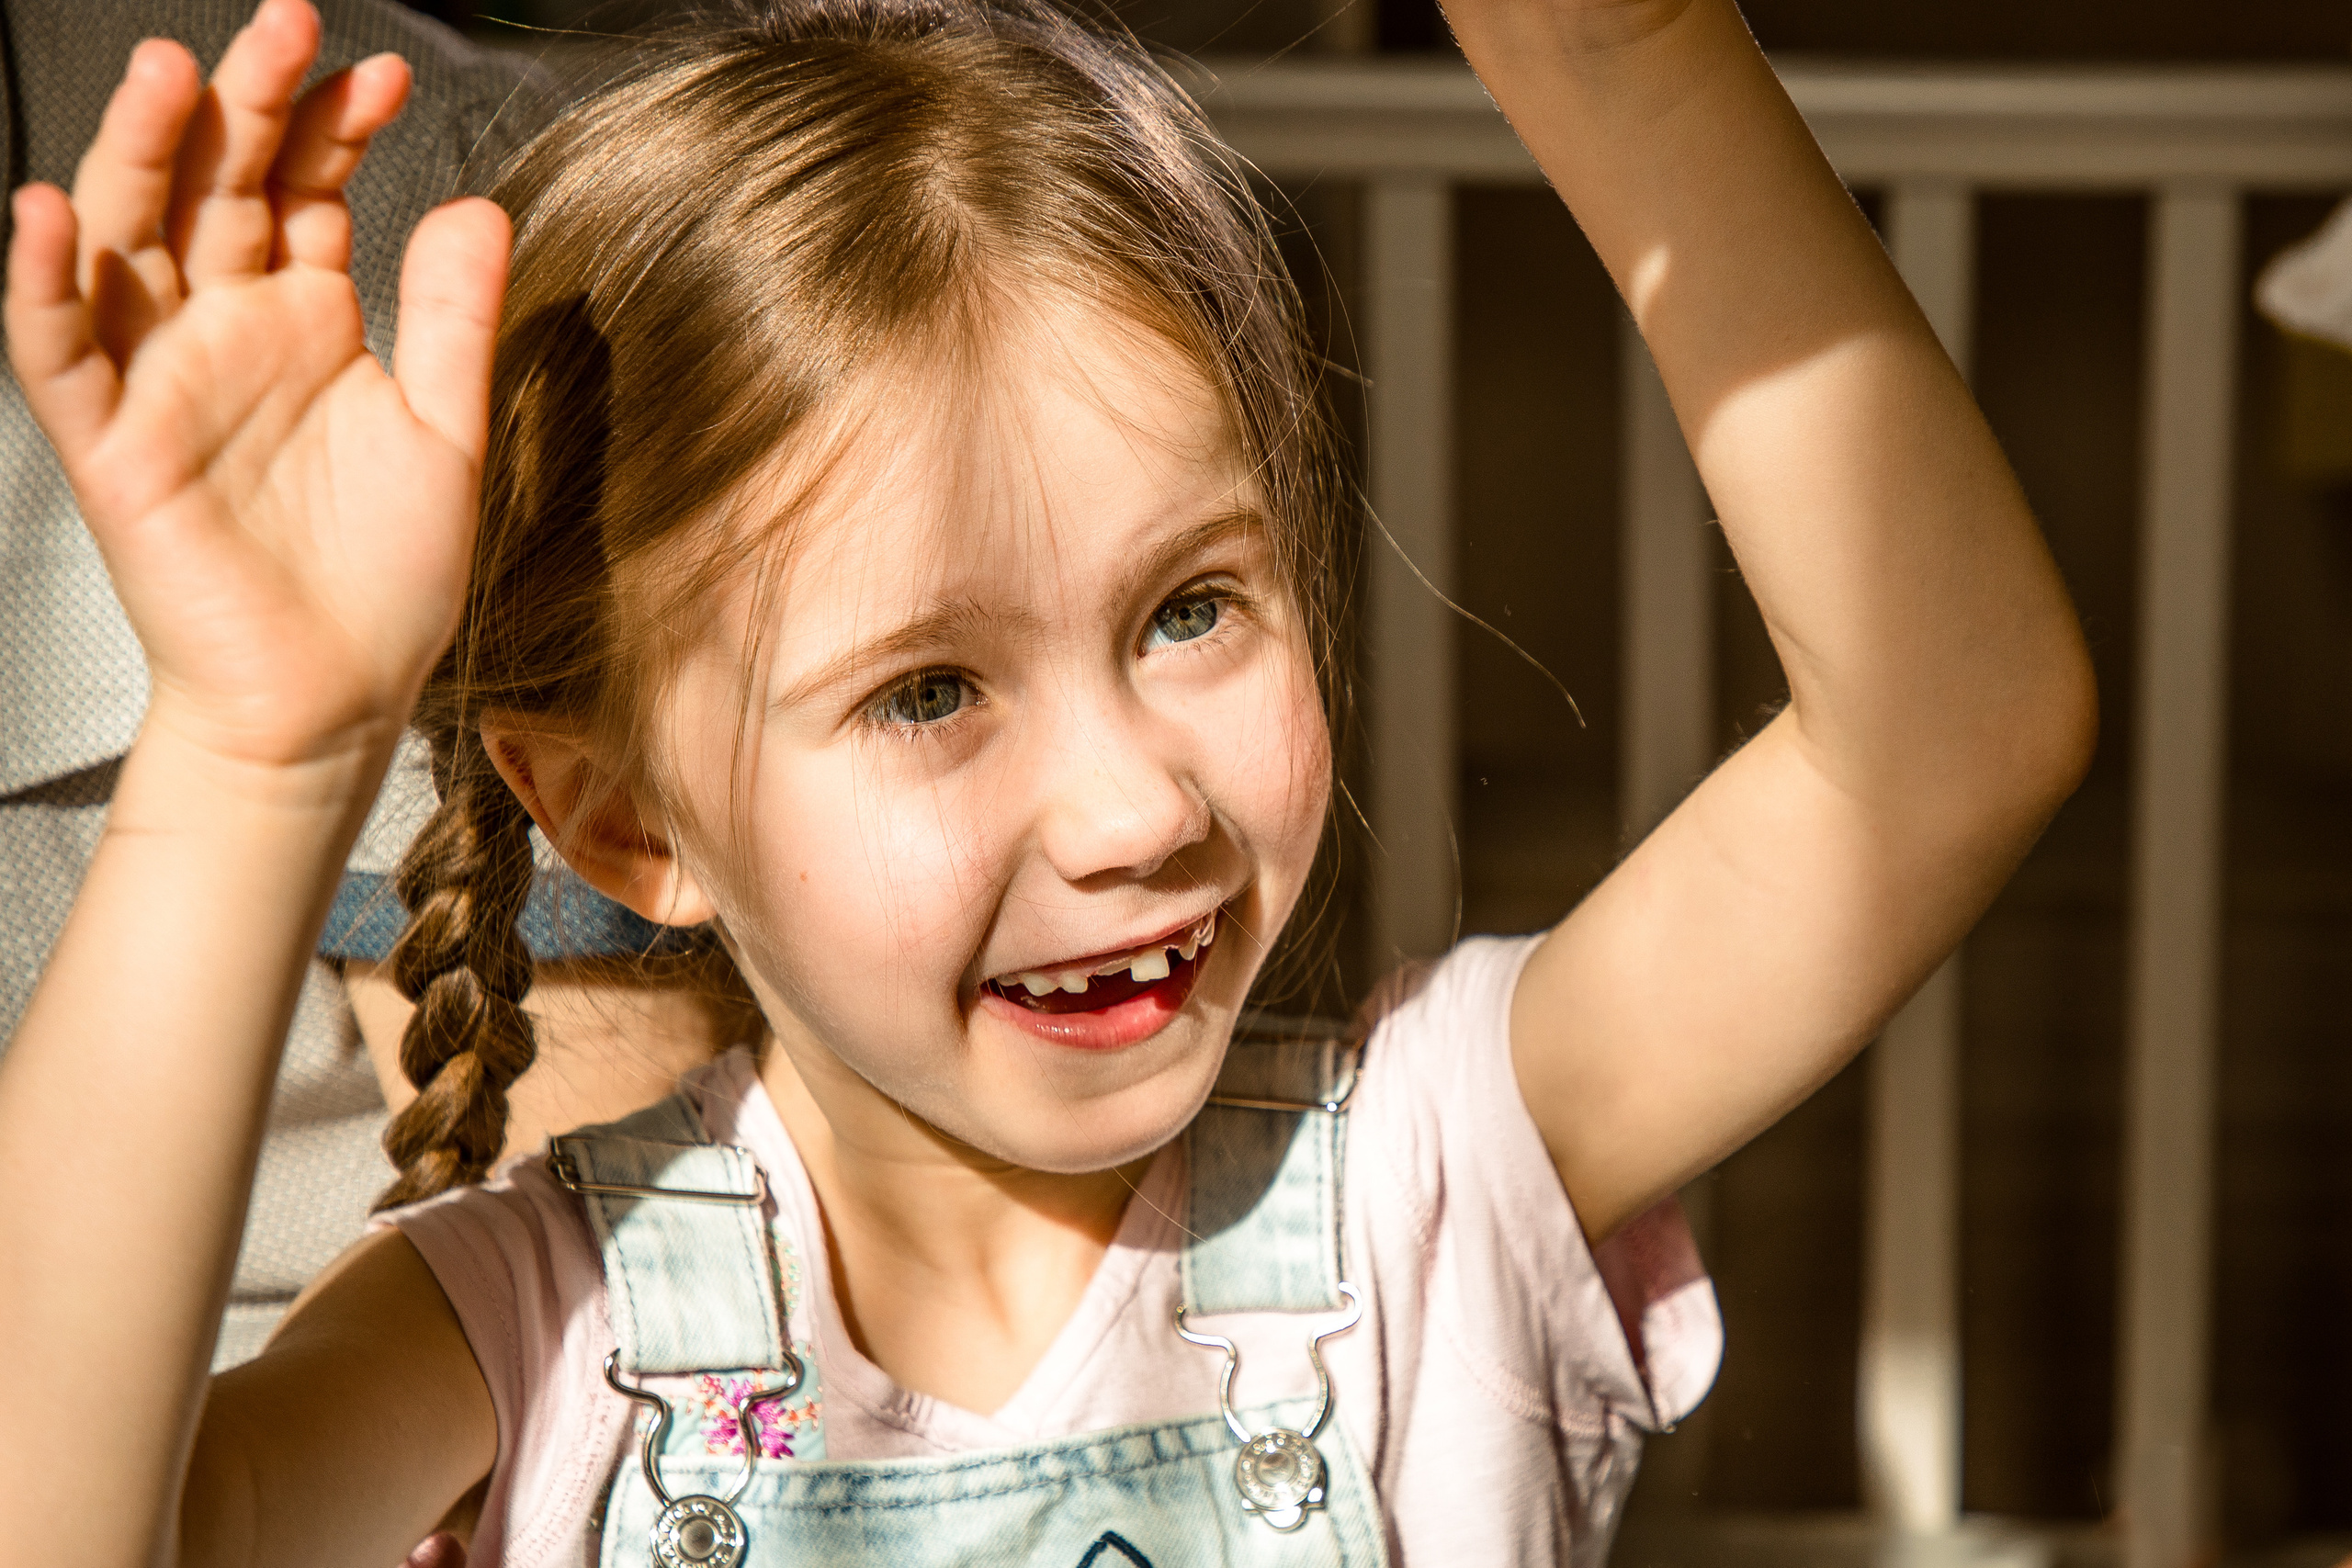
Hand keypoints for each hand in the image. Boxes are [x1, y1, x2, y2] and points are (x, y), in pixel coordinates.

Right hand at [3, 0, 509, 773]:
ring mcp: (161, 380)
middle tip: (284, 27)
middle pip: (213, 188)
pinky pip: (59, 350)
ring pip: (126, 240)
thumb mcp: (445, 432)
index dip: (333, 128)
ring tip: (175, 76)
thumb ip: (453, 320)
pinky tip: (52, 212)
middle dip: (244, 106)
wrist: (336, 699)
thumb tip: (478, 204)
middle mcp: (225, 333)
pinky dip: (45, 282)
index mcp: (306, 322)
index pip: (303, 191)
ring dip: (140, 155)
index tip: (383, 75)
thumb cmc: (385, 582)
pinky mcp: (110, 444)